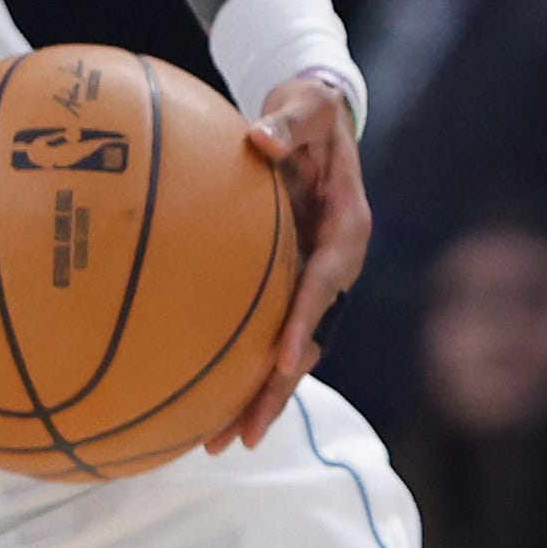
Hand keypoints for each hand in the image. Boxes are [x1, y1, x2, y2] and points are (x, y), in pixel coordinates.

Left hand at [210, 77, 363, 453]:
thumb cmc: (307, 110)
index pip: (325, 283)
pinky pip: (265, 333)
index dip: (306, 323)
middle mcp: (334, 265)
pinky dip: (241, 367)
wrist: (315, 117)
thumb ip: (286, 123)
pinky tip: (200, 402)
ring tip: (218, 441)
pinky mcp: (288, 285)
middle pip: (310, 339)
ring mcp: (311, 281)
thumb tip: (258, 138)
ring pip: (290, 351)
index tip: (286, 359)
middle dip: (278, 390)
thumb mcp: (303, 106)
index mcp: (346, 229)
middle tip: (242, 435)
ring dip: (258, 397)